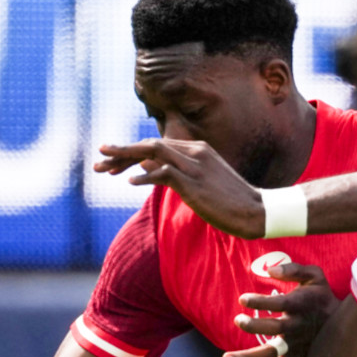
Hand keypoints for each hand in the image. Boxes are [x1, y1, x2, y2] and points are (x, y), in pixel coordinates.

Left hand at [93, 138, 264, 238]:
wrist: (257, 211)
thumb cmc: (230, 201)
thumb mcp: (200, 182)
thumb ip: (173, 172)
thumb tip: (146, 168)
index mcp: (196, 150)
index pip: (156, 145)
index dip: (130, 152)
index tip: (110, 161)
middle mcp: (194, 152)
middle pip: (150, 144)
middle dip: (122, 152)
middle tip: (99, 157)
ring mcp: (195, 166)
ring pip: (153, 152)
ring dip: (126, 157)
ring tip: (104, 165)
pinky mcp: (195, 182)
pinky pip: (165, 173)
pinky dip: (145, 177)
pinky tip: (129, 184)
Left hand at [222, 256, 329, 356]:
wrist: (346, 325)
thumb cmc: (322, 297)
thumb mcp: (315, 276)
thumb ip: (293, 270)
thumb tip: (269, 271)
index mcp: (300, 305)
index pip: (280, 303)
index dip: (261, 301)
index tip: (242, 299)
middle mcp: (297, 327)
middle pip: (275, 330)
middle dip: (255, 326)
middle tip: (238, 320)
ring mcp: (296, 346)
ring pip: (272, 355)